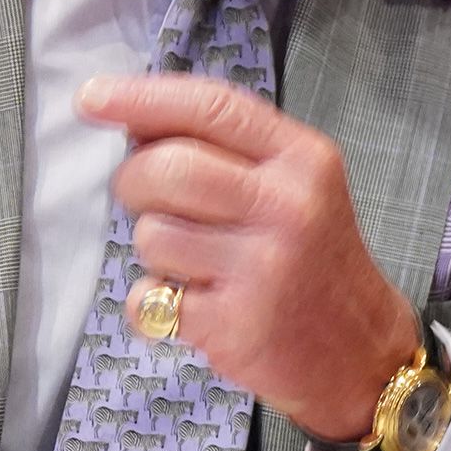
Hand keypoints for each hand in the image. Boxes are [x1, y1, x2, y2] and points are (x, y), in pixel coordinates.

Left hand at [81, 73, 420, 446]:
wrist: (359, 353)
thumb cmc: (315, 258)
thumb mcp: (298, 186)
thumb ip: (230, 150)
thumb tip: (135, 122)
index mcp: (304, 160)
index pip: (213, 108)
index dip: (142, 97)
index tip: (91, 97)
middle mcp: (288, 207)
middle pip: (167, 168)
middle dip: (134, 180)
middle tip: (150, 200)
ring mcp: (261, 268)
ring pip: (150, 234)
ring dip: (153, 249)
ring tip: (194, 262)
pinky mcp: (233, 324)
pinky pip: (148, 298)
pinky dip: (154, 302)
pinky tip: (194, 303)